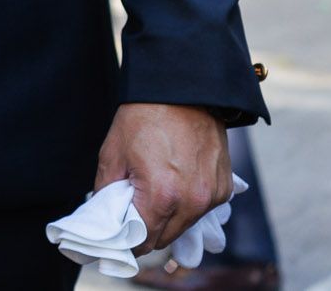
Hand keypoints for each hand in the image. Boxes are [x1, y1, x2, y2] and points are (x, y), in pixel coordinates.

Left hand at [92, 103, 229, 254]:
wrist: (182, 89)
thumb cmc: (144, 117)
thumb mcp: (112, 153)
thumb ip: (106, 192)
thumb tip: (105, 215)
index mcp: (162, 196)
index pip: (143, 240)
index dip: (128, 240)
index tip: (119, 233)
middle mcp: (193, 202)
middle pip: (165, 237)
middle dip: (146, 231)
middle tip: (131, 214)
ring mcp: (212, 196)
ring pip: (185, 225)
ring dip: (168, 218)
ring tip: (153, 193)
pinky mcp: (224, 187)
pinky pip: (202, 208)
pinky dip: (187, 204)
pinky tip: (174, 183)